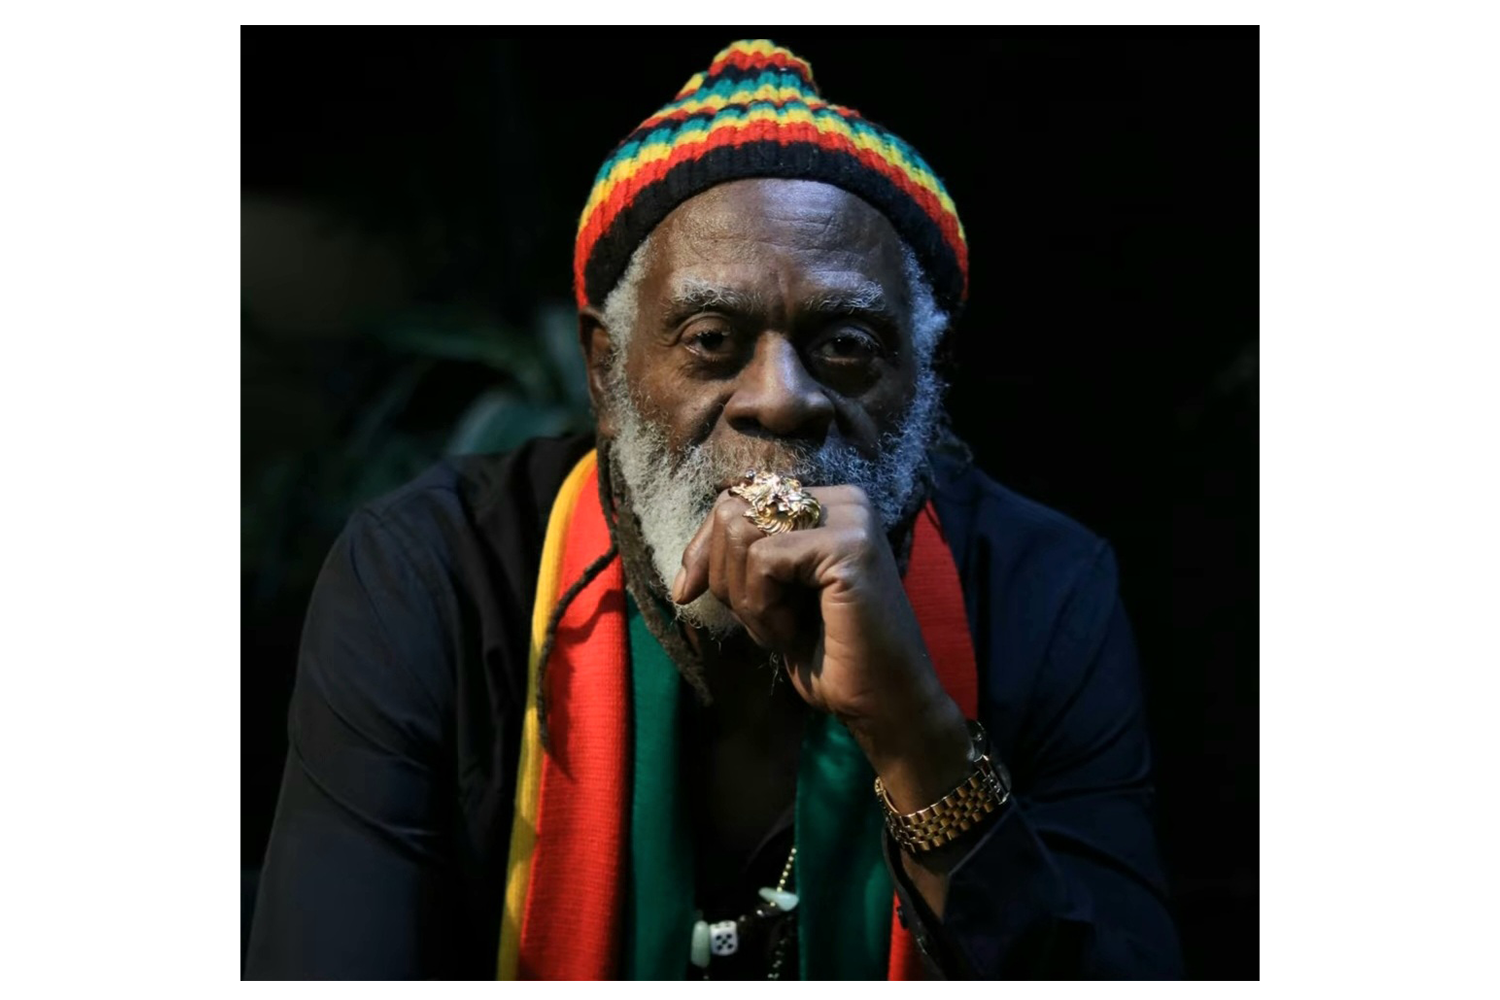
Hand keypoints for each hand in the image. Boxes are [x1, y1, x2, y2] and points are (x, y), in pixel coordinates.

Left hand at [672, 484, 970, 809]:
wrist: (882, 704)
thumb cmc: (829, 656)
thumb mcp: (772, 600)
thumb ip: (741, 564)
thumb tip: (687, 566)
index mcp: (827, 505)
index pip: (738, 500)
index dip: (704, 548)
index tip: (686, 592)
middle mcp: (842, 501)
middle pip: (733, 511)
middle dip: (725, 577)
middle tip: (762, 622)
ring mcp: (850, 518)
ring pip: (741, 533)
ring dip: (746, 598)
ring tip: (784, 629)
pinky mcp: (847, 545)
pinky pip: (763, 561)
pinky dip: (762, 608)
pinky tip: (792, 634)